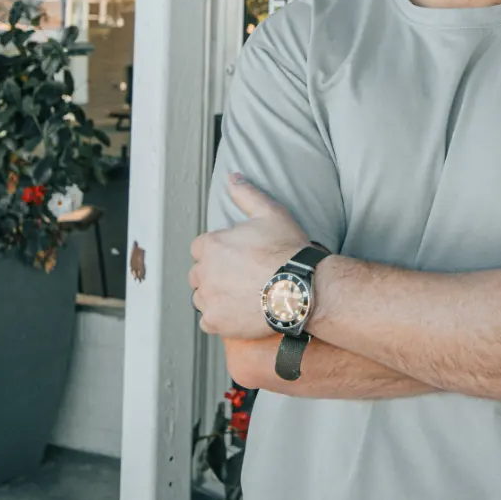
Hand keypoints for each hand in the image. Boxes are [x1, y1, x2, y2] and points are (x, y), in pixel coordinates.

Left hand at [189, 175, 310, 337]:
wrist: (301, 289)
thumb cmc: (287, 251)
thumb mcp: (271, 213)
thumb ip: (247, 194)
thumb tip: (232, 177)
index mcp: (211, 245)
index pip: (201, 248)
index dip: (220, 252)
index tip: (237, 258)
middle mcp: (203, 272)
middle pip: (199, 273)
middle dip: (215, 274)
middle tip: (242, 277)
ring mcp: (208, 299)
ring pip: (202, 297)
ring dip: (216, 296)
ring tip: (242, 295)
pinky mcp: (216, 322)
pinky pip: (208, 320)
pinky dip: (220, 318)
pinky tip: (239, 312)